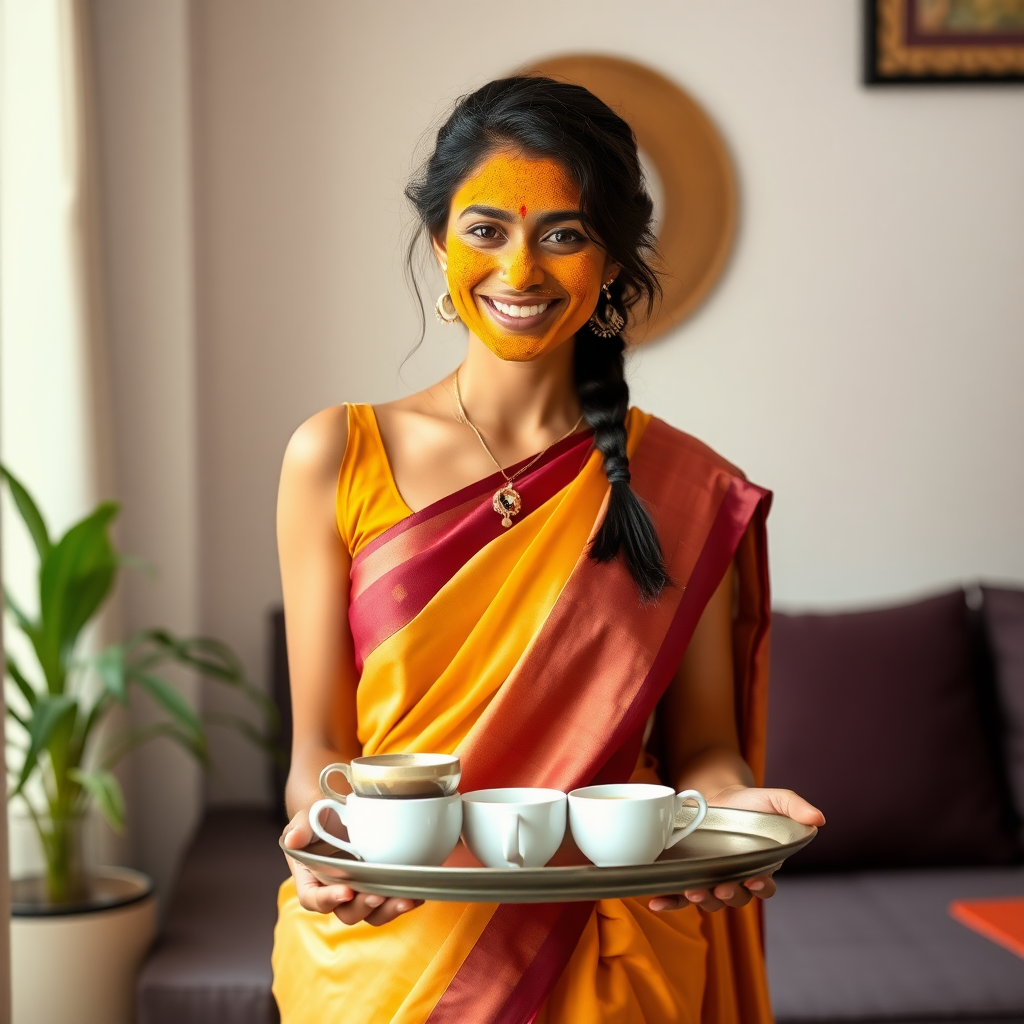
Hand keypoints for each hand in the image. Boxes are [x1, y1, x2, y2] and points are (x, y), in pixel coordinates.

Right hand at [282, 809, 422, 926]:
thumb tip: (293, 840)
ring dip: (388, 910)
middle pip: (347, 913)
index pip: (314, 899)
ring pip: (372, 914)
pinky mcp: (380, 885)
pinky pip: (391, 901)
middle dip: (364, 907)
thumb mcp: (306, 818)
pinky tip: (418, 895)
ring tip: (405, 899)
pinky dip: (405, 900)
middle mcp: (335, 892)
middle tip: (378, 895)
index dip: (328, 899)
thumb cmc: (320, 818)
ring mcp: (360, 891)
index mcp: (311, 881)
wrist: (342, 813)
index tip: (346, 891)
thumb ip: (299, 828)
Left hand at [648, 786, 824, 913]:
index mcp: (760, 866)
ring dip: (702, 899)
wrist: (713, 795)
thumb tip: (819, 819)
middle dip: (730, 895)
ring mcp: (710, 879)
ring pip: (709, 900)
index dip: (761, 886)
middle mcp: (736, 878)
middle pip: (736, 898)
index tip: (755, 878)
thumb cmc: (747, 802)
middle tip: (721, 886)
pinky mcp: (686, 876)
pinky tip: (656, 902)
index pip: (764, 886)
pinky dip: (669, 902)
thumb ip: (794, 806)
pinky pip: (678, 896)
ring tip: (692, 890)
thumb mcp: (773, 798)